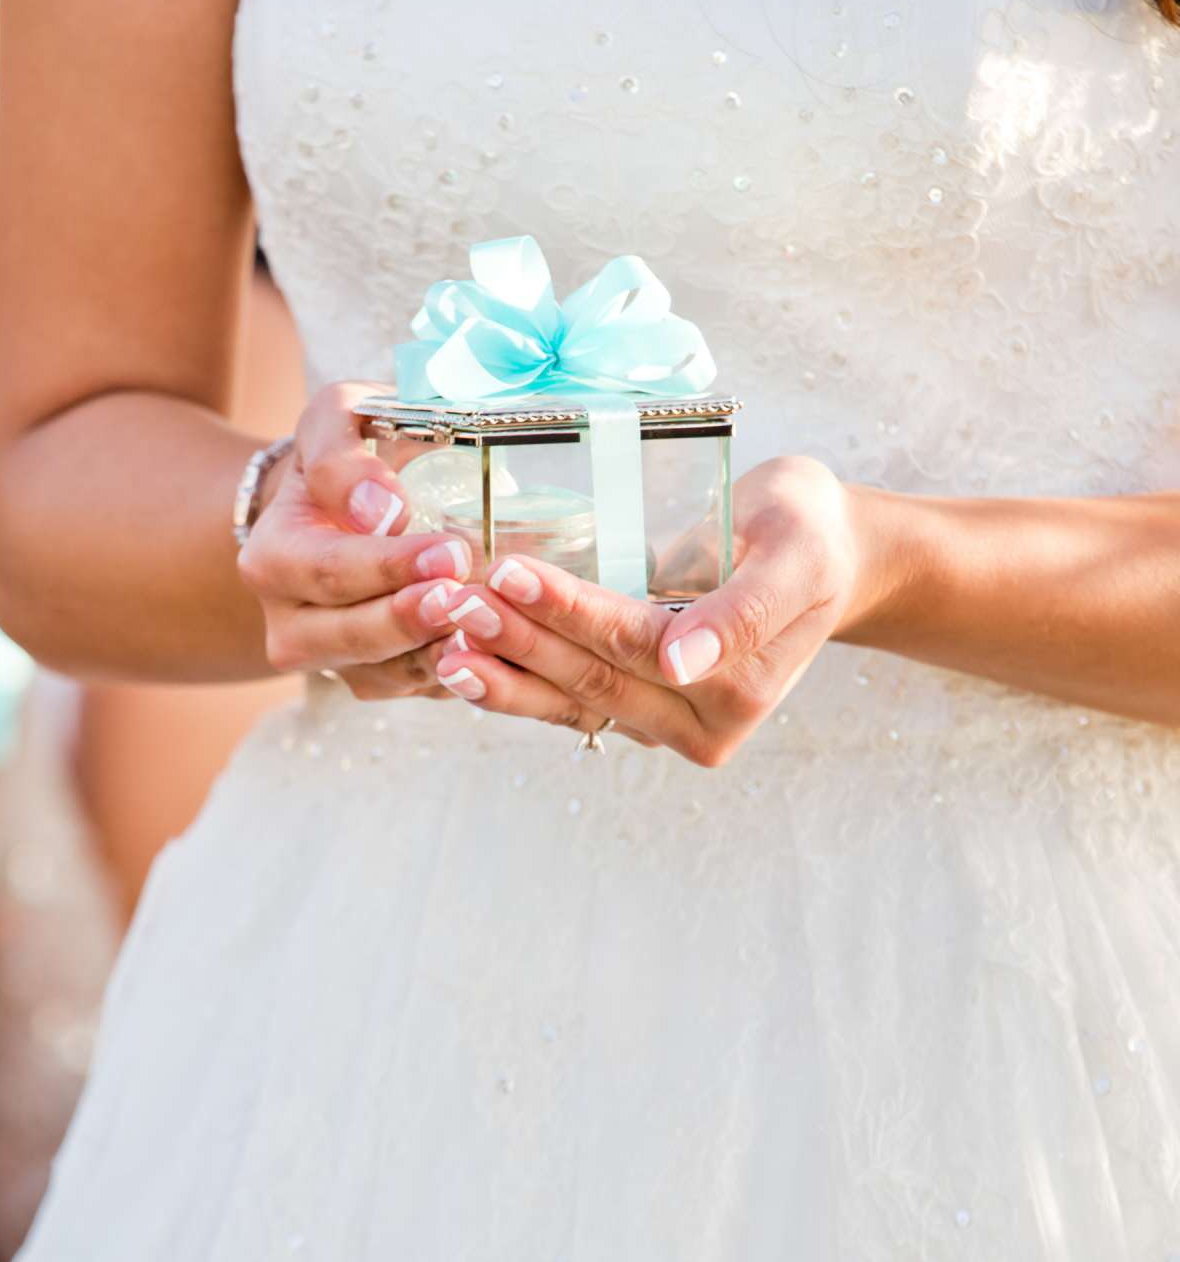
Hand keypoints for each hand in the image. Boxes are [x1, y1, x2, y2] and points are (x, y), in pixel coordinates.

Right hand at [237, 384, 481, 699]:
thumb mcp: (333, 422)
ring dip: (437, 654)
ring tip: (486, 624)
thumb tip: (380, 510)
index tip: (447, 552)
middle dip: (413, 618)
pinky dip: (451, 672)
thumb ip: (340, 456)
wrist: (343, 507)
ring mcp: (330, 664)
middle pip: (352, 635)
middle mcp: (289, 623)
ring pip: (384, 674)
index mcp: (272, 559)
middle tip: (467, 595)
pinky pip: (412, 690)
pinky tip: (488, 646)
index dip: (388, 566)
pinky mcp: (372, 683)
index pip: (329, 570)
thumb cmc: (347, 454)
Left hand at [428, 456, 898, 763]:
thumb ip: (746, 610)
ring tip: (440, 639)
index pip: (636, 646)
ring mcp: (664, 726)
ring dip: (501, 673)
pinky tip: (458, 657)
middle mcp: (700, 723)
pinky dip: (512, 680)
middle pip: (593, 679)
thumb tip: (682, 664)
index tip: (510, 572)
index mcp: (738, 687)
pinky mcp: (635, 713)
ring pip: (570, 701)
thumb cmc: (808, 535)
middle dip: (518, 640)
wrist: (820, 555)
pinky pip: (567, 702)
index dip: (571, 612)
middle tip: (450, 600)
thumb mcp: (797, 554)